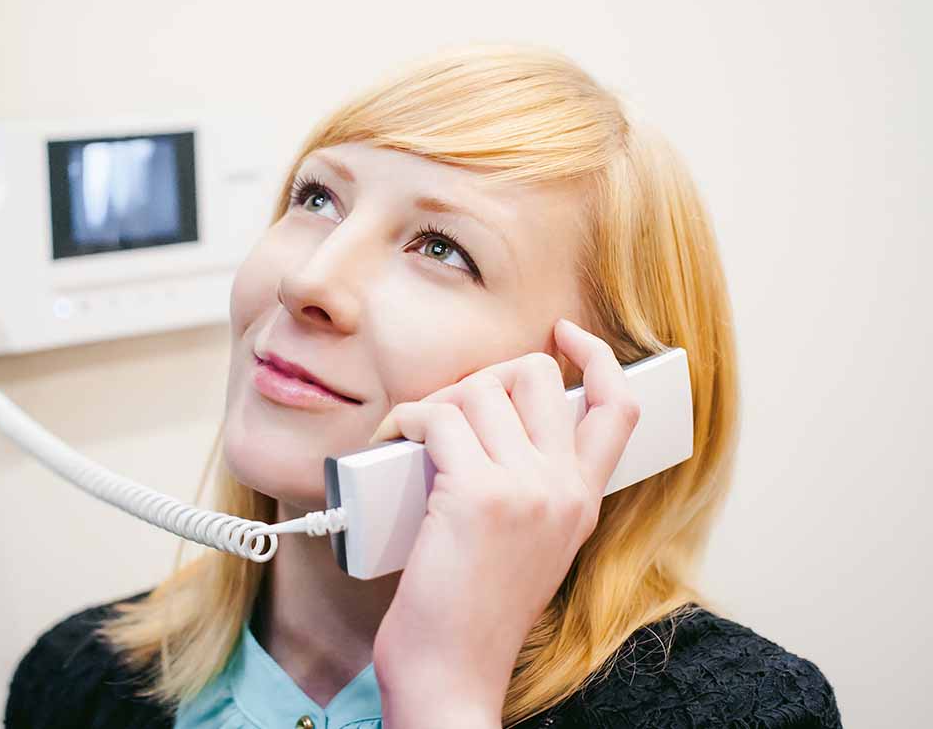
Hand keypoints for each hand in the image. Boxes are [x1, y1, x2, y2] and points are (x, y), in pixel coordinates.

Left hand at [369, 317, 640, 727]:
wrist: (451, 675)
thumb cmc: (474, 614)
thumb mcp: (531, 547)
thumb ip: (533, 487)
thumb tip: (493, 423)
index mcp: (582, 501)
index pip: (617, 408)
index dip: (597, 359)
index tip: (565, 336)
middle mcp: (563, 489)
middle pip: (538, 376)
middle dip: (487, 376)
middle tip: (453, 411)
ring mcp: (524, 489)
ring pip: (481, 387)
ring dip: (437, 400)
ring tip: (416, 435)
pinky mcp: (475, 495)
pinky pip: (438, 415)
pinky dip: (407, 420)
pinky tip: (394, 443)